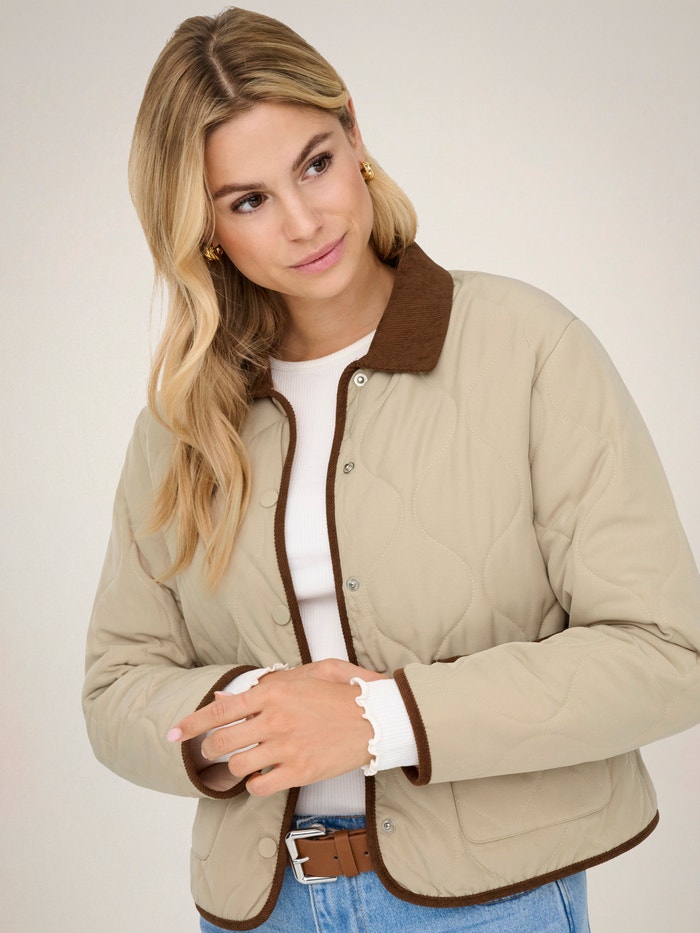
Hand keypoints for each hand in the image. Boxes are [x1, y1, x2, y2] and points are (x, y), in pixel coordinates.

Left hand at [169, 659, 388, 795]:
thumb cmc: (341, 693)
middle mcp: (276, 719)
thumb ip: (264, 684)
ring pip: (238, 765)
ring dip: (234, 767)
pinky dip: (254, 784)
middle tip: (212, 751)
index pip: (220, 710)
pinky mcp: (300, 771)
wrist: (375, 718)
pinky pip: (260, 785)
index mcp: (274, 693)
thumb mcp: (305, 675)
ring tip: (243, 763)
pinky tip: (262, 776)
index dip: (191, 724)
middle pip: (222, 742)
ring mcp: (287, 747)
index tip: (173, 734)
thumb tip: (223, 700)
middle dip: (210, 750)